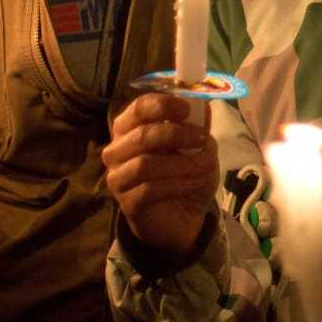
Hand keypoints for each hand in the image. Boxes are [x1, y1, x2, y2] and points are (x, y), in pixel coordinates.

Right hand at [102, 93, 217, 260]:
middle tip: (201, 138)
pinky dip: (178, 183)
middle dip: (176, 134)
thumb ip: (198, 126)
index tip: (186, 108)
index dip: (162, 105)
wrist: (182, 216)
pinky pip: (149, 190)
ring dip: (181, 162)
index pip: (138, 108)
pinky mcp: (127, 203)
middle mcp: (117, 150)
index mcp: (130, 128)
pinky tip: (195, 181)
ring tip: (205, 164)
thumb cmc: (183, 173)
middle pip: (141, 135)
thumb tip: (204, 104)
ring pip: (145, 164)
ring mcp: (118, 178)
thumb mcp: (198, 147)